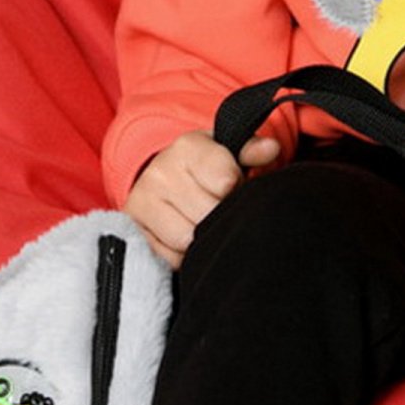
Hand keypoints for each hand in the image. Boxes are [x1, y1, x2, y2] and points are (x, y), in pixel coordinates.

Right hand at [126, 129, 280, 264]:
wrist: (161, 178)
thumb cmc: (204, 167)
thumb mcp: (228, 152)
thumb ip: (252, 151)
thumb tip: (271, 149)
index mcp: (187, 147)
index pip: (226, 181)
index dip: (236, 189)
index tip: (232, 186)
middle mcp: (160, 172)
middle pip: (208, 215)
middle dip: (220, 217)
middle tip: (217, 208)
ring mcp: (142, 201)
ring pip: (187, 239)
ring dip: (201, 238)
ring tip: (201, 221)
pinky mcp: (133, 229)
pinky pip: (169, 257)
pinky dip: (182, 255)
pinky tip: (184, 235)